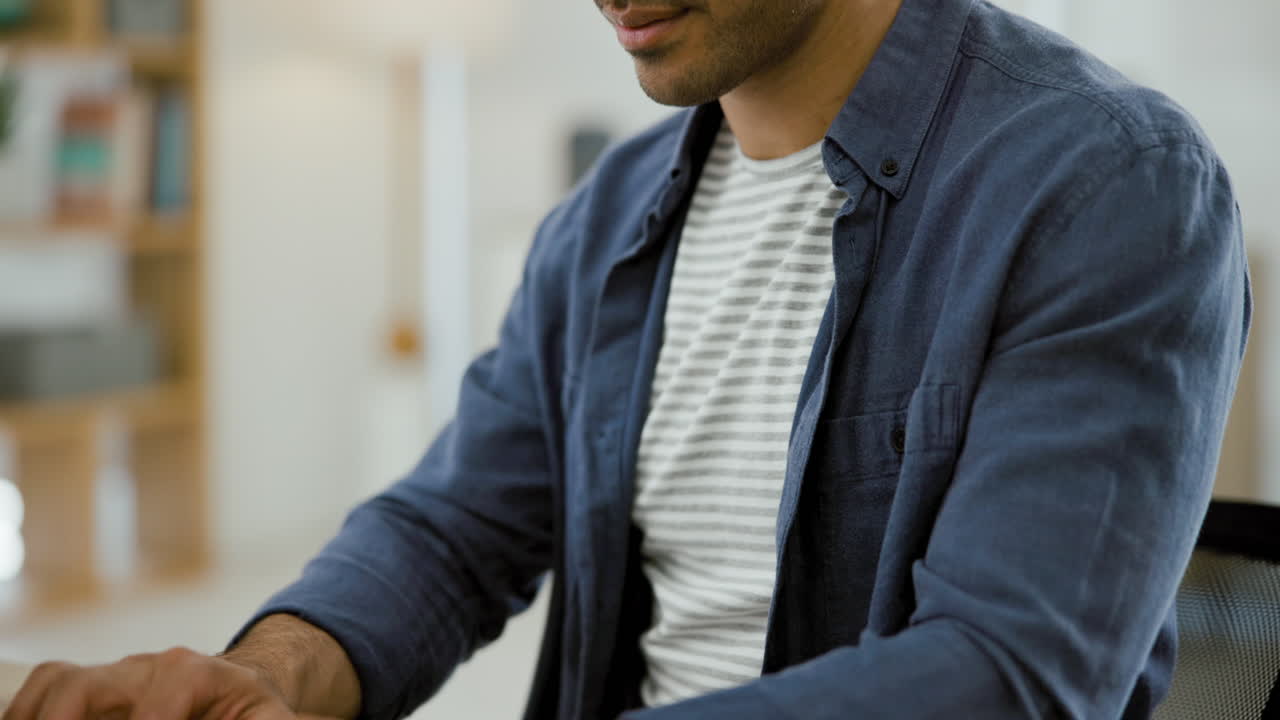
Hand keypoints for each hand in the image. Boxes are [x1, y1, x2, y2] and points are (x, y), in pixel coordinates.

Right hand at [2, 648, 296, 719]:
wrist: (239, 696)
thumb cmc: (252, 713)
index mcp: (195, 672)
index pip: (161, 696)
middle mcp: (146, 667)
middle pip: (90, 685)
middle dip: (71, 719)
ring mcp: (113, 678)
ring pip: (62, 683)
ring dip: (41, 716)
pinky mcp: (90, 693)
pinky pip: (47, 688)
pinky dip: (29, 712)